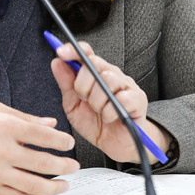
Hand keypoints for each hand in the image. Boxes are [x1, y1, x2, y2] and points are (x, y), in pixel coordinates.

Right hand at [0, 102, 78, 194]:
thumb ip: (24, 117)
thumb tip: (49, 123)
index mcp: (4, 127)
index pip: (43, 136)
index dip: (61, 141)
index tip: (68, 143)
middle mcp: (2, 151)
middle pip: (44, 163)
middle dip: (65, 166)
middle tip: (74, 166)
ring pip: (34, 185)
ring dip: (54, 187)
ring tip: (64, 185)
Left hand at [51, 41, 169, 165]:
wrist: (116, 145)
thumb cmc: (96, 124)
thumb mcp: (73, 105)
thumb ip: (66, 84)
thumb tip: (56, 62)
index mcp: (95, 74)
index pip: (86, 53)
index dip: (73, 50)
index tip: (61, 52)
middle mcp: (111, 75)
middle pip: (95, 63)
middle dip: (83, 84)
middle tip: (84, 99)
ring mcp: (126, 85)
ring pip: (108, 80)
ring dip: (97, 100)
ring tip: (98, 111)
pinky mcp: (138, 99)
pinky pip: (122, 98)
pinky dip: (110, 112)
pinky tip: (109, 117)